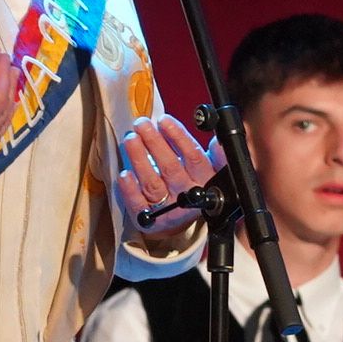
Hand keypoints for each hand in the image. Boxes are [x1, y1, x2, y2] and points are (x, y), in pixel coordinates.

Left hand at [117, 113, 214, 234]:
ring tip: (131, 140)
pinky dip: (130, 189)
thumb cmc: (190, 185)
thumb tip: (218, 141)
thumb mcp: (206, 169)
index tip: (164, 121)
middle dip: (154, 142)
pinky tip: (124, 174)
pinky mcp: (150, 220)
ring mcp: (168, 209)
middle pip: (170, 167)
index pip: (193, 156)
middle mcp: (187, 196)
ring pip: (153, 184)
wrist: (178, 220)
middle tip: (142, 125)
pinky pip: (139, 205)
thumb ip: (213, 155)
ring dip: (139, 159)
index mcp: (204, 180)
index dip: (178, 137)